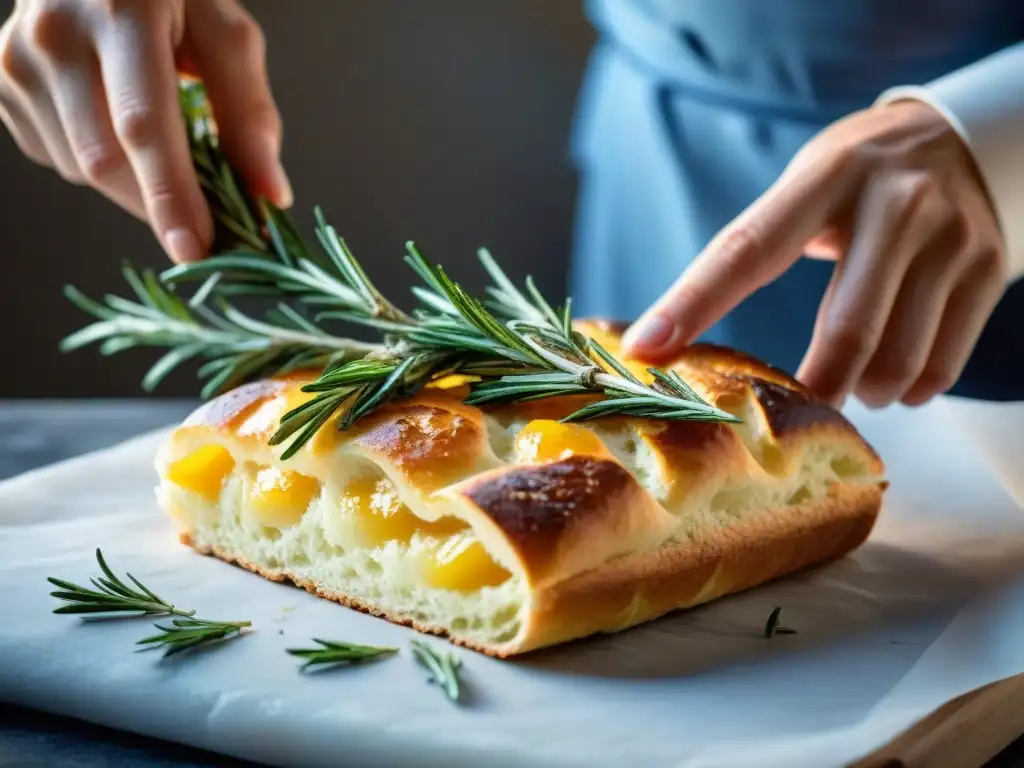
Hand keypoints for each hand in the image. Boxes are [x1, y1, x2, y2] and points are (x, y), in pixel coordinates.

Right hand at [0, 0, 289, 262]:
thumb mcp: (227, 37)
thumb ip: (250, 114)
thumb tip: (269, 196)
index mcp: (121, 12)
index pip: (142, 125)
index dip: (170, 194)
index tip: (195, 248)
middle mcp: (55, 33)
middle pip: (105, 161)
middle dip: (159, 204)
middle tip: (205, 218)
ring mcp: (17, 60)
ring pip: (81, 170)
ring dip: (133, 182)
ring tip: (156, 136)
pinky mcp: (1, 83)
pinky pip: (58, 158)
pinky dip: (100, 162)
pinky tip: (111, 119)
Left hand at [621, 100, 1007, 408]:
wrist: (971, 138)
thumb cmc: (858, 178)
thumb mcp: (807, 184)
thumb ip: (755, 247)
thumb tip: (671, 333)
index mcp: (826, 178)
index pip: (747, 249)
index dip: (694, 302)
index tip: (646, 349)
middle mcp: (894, 203)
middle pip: (846, 327)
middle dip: (816, 387)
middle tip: (794, 412)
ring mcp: (951, 236)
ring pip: (899, 358)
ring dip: (865, 392)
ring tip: (852, 386)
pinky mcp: (989, 267)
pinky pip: (946, 362)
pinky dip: (912, 388)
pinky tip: (897, 378)